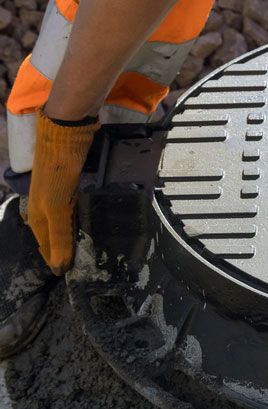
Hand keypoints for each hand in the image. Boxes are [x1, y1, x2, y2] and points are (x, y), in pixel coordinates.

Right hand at [26, 109, 100, 274]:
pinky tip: (88, 217)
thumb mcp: (58, 208)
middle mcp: (45, 206)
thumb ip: (59, 237)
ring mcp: (57, 193)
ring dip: (72, 233)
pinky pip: (75, 205)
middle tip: (78, 263)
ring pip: (63, 220)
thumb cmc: (58, 172)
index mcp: (38, 215)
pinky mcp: (70, 182)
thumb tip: (59, 268)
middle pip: (53, 234)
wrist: (64, 134)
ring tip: (85, 246)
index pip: (46, 246)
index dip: (55, 260)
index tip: (66, 274)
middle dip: (62, 249)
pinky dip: (79, 216)